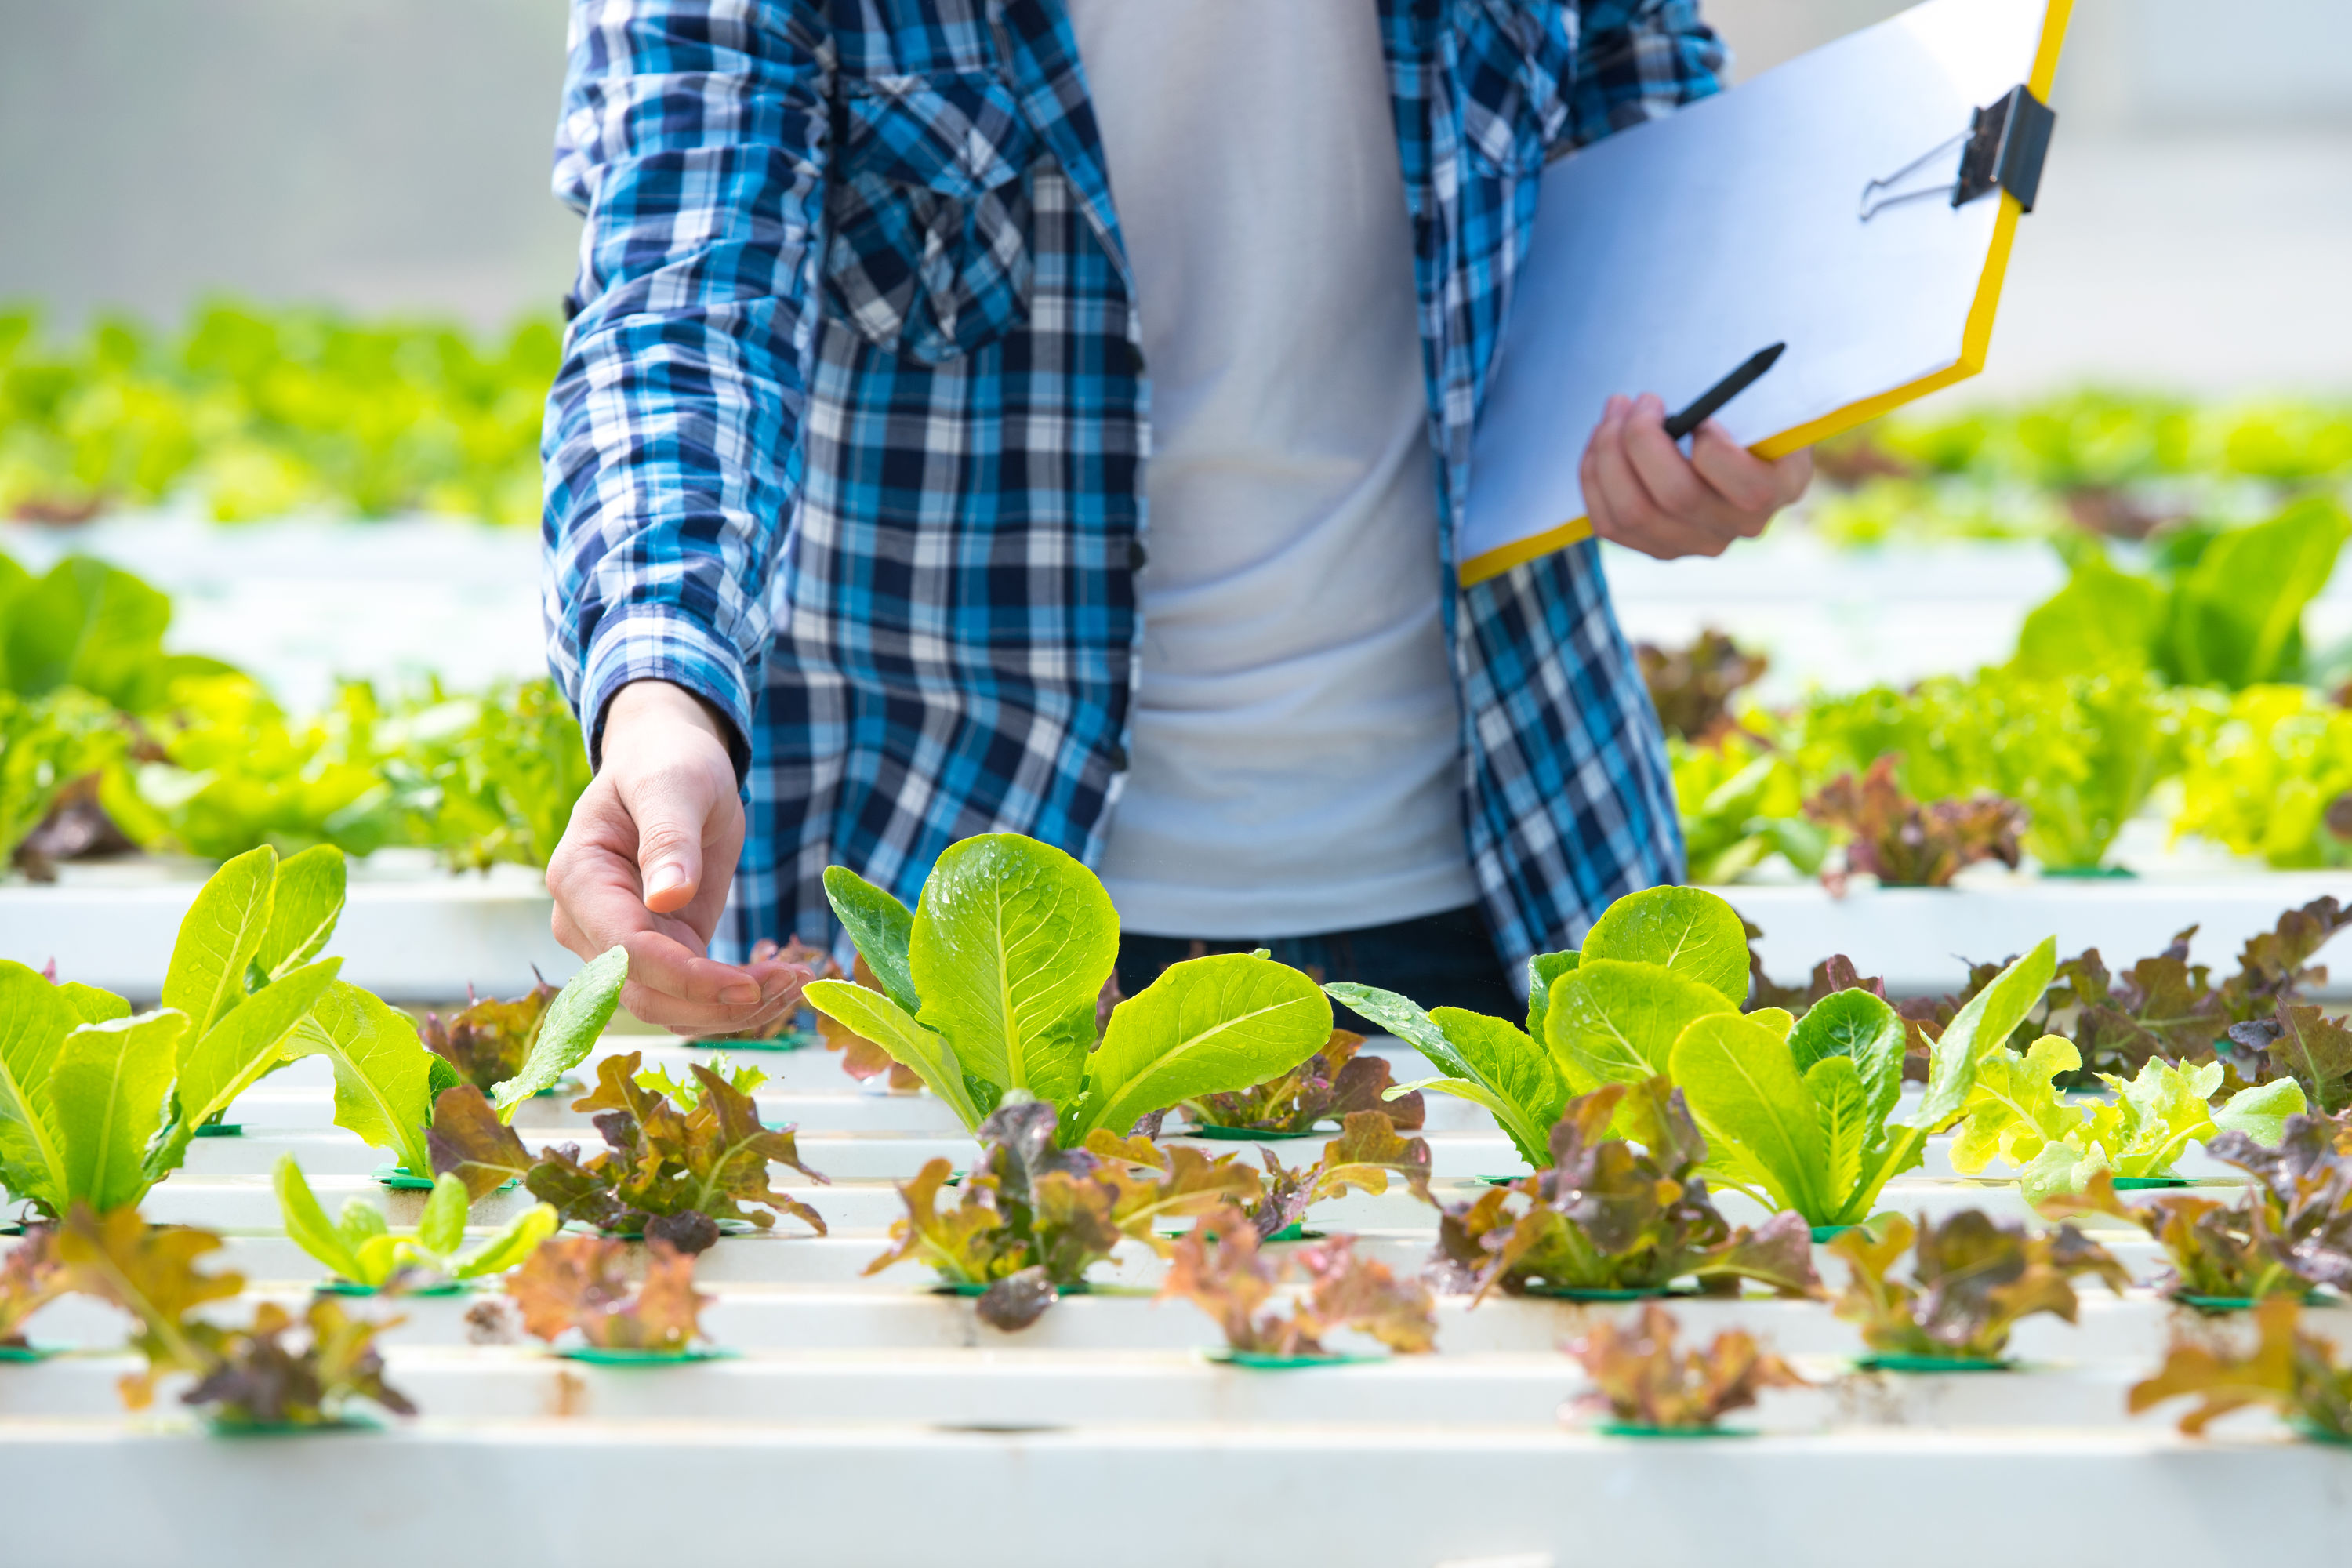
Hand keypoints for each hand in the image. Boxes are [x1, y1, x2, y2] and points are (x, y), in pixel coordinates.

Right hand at [545, 679, 809, 1034]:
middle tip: (790, 985)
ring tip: (794, 983)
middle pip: (645, 993)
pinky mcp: (658, 950)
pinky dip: (733, 997)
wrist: (670, 760)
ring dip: (731, 1009)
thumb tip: (666, 898)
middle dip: (717, 1003)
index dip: (686, 978)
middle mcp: (586, 922)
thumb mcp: (674, 785)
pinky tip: (780, 981)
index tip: (749, 985)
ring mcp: (617, 943)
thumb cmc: (667, 761)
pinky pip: (690, 993)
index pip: (626, 950)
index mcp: (579, 878)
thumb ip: (668, 838)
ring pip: (669, 1005)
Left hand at [1580, 392, 1812, 559]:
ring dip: (1609, 454)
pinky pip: (1609, 523)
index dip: (1714, 450)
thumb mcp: (1765, 398)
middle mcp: (1742, 526)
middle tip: (1637, 400)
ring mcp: (1696, 544)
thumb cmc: (1749, 410)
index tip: (1699, 416)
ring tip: (1615, 410)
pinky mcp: (1657, 548)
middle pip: (1677, 497)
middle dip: (1642, 439)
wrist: (1737, 442)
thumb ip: (1747, 399)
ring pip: (1633, 513)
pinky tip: (1600, 443)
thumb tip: (1702, 400)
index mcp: (1781, 487)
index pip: (1749, 488)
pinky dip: (1595, 478)